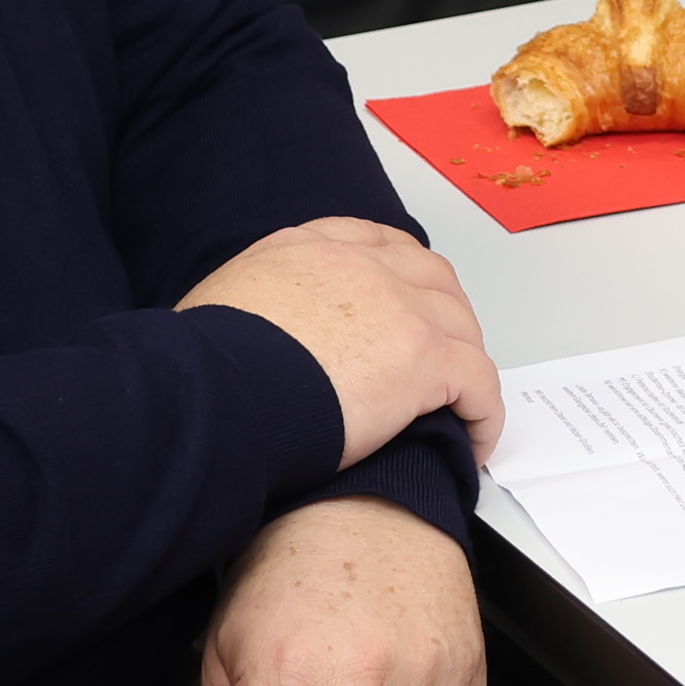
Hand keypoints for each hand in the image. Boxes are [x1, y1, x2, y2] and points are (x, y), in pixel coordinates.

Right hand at [179, 218, 502, 466]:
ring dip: (467, 365)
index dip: (401, 276)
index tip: (405, 307)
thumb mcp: (213, 308)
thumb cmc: (200, 368)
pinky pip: (479, 383)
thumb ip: (249, 307)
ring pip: (462, 328)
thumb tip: (243, 337)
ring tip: (461, 406)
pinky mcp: (426, 358)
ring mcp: (400, 307)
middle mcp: (362, 265)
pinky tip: (475, 441)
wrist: (217, 394)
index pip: (376, 244)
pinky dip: (484, 413)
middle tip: (442, 361)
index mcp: (308, 247)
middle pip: (431, 278)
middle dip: (444, 316)